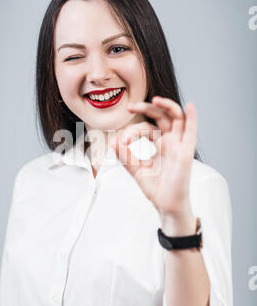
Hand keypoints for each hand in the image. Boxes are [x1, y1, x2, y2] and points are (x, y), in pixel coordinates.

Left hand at [111, 96, 197, 216]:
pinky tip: (189, 106)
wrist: (166, 205)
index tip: (121, 141)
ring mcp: (179, 145)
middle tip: (130, 107)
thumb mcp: (136, 170)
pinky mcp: (186, 153)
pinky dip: (192, 118)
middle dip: (147, 108)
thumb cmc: (156, 188)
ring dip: (167, 106)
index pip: (146, 128)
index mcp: (159, 143)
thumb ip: (125, 156)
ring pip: (177, 118)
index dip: (132, 131)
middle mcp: (170, 141)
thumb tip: (113, 141)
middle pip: (161, 116)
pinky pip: (191, 132)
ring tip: (154, 100)